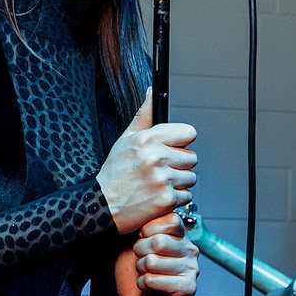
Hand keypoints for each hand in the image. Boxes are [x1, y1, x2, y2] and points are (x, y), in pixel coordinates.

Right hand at [96, 90, 197, 234]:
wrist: (103, 204)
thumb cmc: (115, 172)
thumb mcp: (126, 138)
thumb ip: (144, 115)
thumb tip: (152, 91)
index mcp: (147, 139)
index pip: (188, 133)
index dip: (181, 142)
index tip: (173, 148)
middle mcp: (156, 157)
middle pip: (192, 157)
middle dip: (179, 164)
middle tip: (161, 169)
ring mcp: (162, 179)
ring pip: (191, 177)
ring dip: (179, 182)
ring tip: (159, 183)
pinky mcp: (166, 199)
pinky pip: (186, 196)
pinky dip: (175, 199)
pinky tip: (158, 195)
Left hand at [115, 213, 199, 295]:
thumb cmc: (135, 269)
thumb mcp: (133, 240)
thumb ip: (142, 225)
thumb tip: (145, 213)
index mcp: (180, 235)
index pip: (170, 219)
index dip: (148, 229)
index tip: (142, 238)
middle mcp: (190, 250)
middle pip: (159, 241)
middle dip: (140, 251)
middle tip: (140, 259)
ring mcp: (191, 269)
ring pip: (153, 262)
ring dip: (141, 269)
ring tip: (144, 273)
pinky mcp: (188, 289)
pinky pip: (155, 280)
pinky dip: (144, 284)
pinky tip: (148, 286)